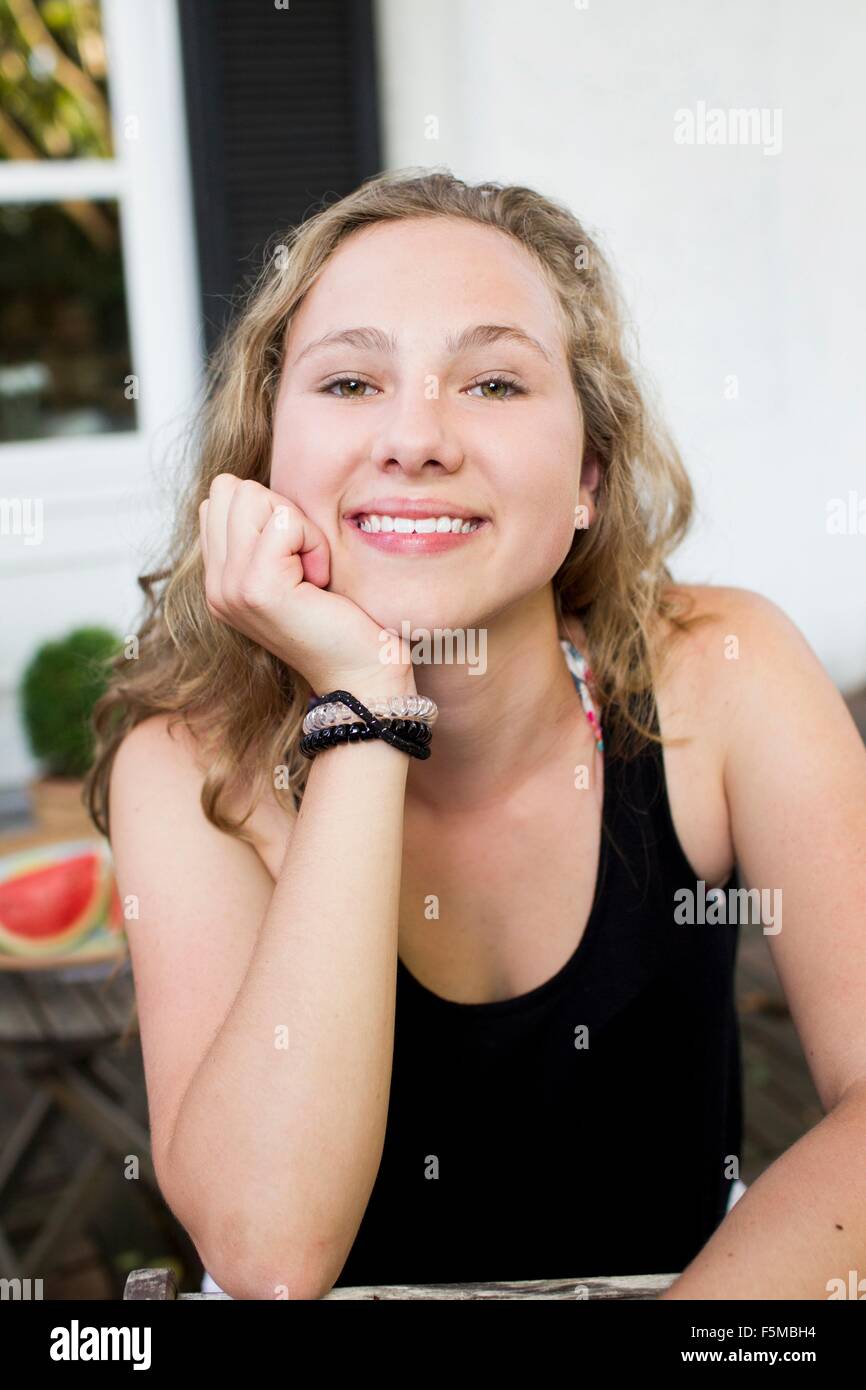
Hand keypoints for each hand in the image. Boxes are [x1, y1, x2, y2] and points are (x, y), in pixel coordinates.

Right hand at [199, 475, 414, 696]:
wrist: (361, 673)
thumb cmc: (339, 618)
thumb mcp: (290, 569)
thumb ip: (263, 535)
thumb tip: (254, 490)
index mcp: (218, 578)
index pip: (220, 497)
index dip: (269, 511)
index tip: (295, 557)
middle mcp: (215, 584)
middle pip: (230, 490)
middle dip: (280, 512)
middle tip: (304, 562)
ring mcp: (230, 587)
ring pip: (252, 497)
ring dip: (297, 526)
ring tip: (311, 571)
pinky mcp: (257, 588)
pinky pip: (284, 520)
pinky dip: (313, 542)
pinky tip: (320, 579)